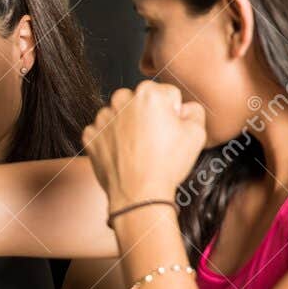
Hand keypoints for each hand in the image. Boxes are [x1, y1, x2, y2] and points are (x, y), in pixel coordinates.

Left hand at [81, 81, 206, 205]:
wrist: (138, 195)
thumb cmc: (166, 165)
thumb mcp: (197, 134)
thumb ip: (194, 111)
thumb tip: (184, 108)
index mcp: (149, 94)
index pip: (166, 94)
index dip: (172, 113)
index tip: (170, 129)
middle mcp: (122, 100)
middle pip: (140, 101)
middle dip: (147, 115)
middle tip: (154, 140)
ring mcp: (103, 118)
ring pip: (120, 115)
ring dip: (128, 126)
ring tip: (139, 149)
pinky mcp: (90, 135)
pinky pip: (103, 132)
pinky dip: (111, 140)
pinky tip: (123, 154)